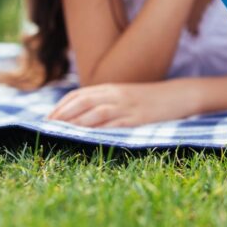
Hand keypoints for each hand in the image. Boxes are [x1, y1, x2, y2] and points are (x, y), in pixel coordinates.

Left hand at [46, 81, 199, 127]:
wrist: (179, 95)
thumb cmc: (151, 98)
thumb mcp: (126, 95)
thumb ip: (106, 101)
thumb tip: (82, 115)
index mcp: (112, 88)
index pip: (79, 95)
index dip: (60, 106)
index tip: (47, 119)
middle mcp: (117, 95)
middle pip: (83, 102)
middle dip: (62, 115)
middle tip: (46, 129)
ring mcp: (128, 107)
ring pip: (95, 113)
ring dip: (76, 123)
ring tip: (60, 134)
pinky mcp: (139, 119)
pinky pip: (115, 125)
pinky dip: (99, 131)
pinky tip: (88, 138)